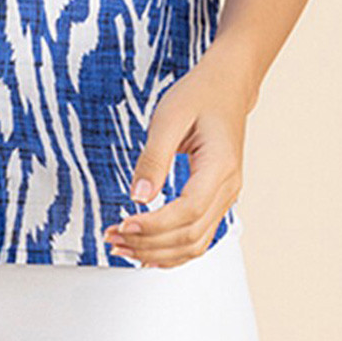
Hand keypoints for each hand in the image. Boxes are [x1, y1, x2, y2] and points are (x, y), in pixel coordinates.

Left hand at [102, 39, 253, 267]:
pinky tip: (147, 251)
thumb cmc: (199, 95)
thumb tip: (138, 197)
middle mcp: (228, 189)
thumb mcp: (169, 116)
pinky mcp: (216, 200)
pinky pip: (197, 236)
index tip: (124, 224)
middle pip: (191, 236)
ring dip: (158, 253)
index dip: (155, 224)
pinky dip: (172, 250)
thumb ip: (153, 158)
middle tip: (113, 238)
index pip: (189, 211)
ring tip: (123, 247)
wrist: (227, 87)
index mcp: (220, 167)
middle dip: (149, 244)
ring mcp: (225, 198)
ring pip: (195, 244)